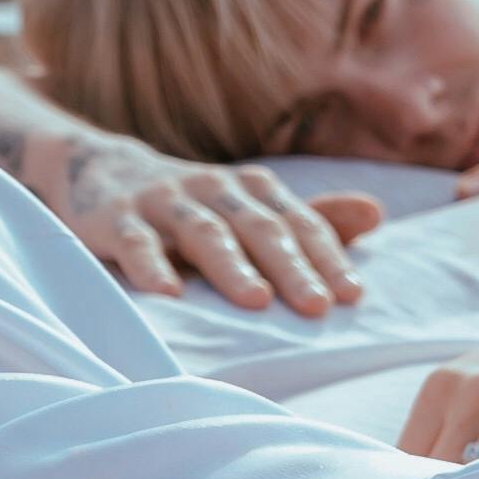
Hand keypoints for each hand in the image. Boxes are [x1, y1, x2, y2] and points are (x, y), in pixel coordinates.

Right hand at [38, 130, 381, 314]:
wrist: (102, 172)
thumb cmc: (195, 206)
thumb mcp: (250, 209)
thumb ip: (308, 218)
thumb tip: (376, 213)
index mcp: (252, 190)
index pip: (298, 223)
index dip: (327, 256)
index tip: (352, 295)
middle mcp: (213, 189)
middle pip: (258, 228)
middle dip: (291, 267)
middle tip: (318, 306)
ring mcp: (164, 202)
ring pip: (204, 234)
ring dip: (232, 267)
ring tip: (257, 301)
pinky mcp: (116, 219)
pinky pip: (136, 243)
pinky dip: (151, 266)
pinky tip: (169, 296)